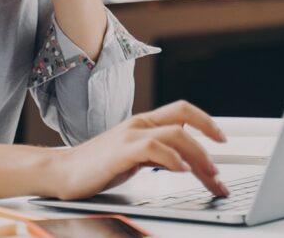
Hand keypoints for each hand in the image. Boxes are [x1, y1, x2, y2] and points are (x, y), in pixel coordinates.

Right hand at [49, 100, 230, 200]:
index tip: (222, 138)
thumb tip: (183, 162)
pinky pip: (153, 148)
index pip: (181, 110)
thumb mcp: (133, 156)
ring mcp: (129, 136)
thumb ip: (156, 154)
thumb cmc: (96, 166)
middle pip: (184, 117)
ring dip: (198, 154)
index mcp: (143, 123)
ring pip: (175, 133)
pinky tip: (182, 170)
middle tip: (222, 164)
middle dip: (209, 137)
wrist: (61, 172)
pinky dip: (172, 158)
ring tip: (209, 173)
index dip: (205, 120)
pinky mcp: (120, 151)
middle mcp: (139, 124)